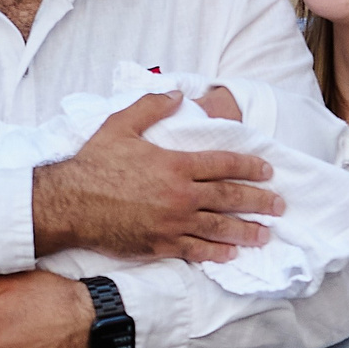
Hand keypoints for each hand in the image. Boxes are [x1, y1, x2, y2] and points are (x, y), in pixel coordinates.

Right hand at [34, 91, 281, 263]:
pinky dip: (216, 253)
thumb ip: (150, 106)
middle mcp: (180, 195)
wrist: (69, 204)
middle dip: (259, 201)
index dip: (249, 167)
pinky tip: (231, 254)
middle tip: (279, 206)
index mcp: (175, 165)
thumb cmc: (93, 164)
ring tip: (265, 234)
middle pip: (230, 198)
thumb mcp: (120, 125)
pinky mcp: (159, 245)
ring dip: (246, 231)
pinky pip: (195, 251)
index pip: (224, 165)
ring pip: (219, 228)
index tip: (267, 171)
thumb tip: (176, 93)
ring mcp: (171, 223)